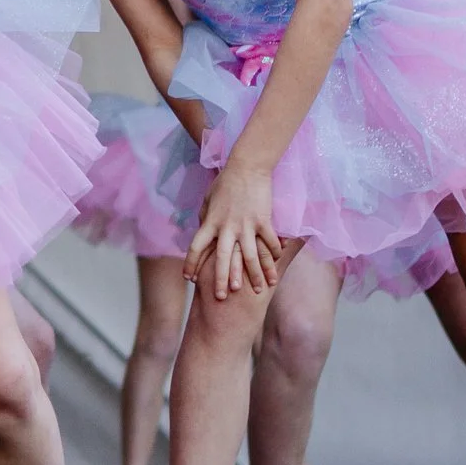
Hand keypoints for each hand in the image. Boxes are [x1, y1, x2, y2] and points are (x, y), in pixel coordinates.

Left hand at [183, 163, 281, 298]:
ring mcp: (246, 225)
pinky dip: (273, 255)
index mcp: (210, 222)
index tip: (189, 279)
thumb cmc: (225, 182)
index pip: (196, 247)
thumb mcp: (208, 200)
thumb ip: (205, 218)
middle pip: (222, 258)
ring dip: (253, 275)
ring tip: (258, 291)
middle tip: (222, 298)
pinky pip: (269, 242)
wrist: (246, 166)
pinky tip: (276, 267)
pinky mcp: (263, 220)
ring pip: (249, 256)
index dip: (191, 263)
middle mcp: (226, 227)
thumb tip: (202, 228)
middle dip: (222, 279)